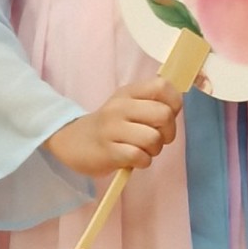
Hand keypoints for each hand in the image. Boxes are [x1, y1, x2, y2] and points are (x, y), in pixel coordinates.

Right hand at [46, 83, 181, 179]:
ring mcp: (112, 128)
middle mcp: (120, 106)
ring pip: (153, 138)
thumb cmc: (109, 126)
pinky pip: (139, 156)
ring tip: (143, 150)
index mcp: (128, 92)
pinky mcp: (108, 151)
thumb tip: (176, 107)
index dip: (174, 103)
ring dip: (154, 150)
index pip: (162, 86)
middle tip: (157, 138)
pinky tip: (134, 159)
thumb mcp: (126, 105)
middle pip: (164, 114)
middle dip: (168, 132)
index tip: (167, 116)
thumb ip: (150, 103)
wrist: (71, 141)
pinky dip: (143, 162)